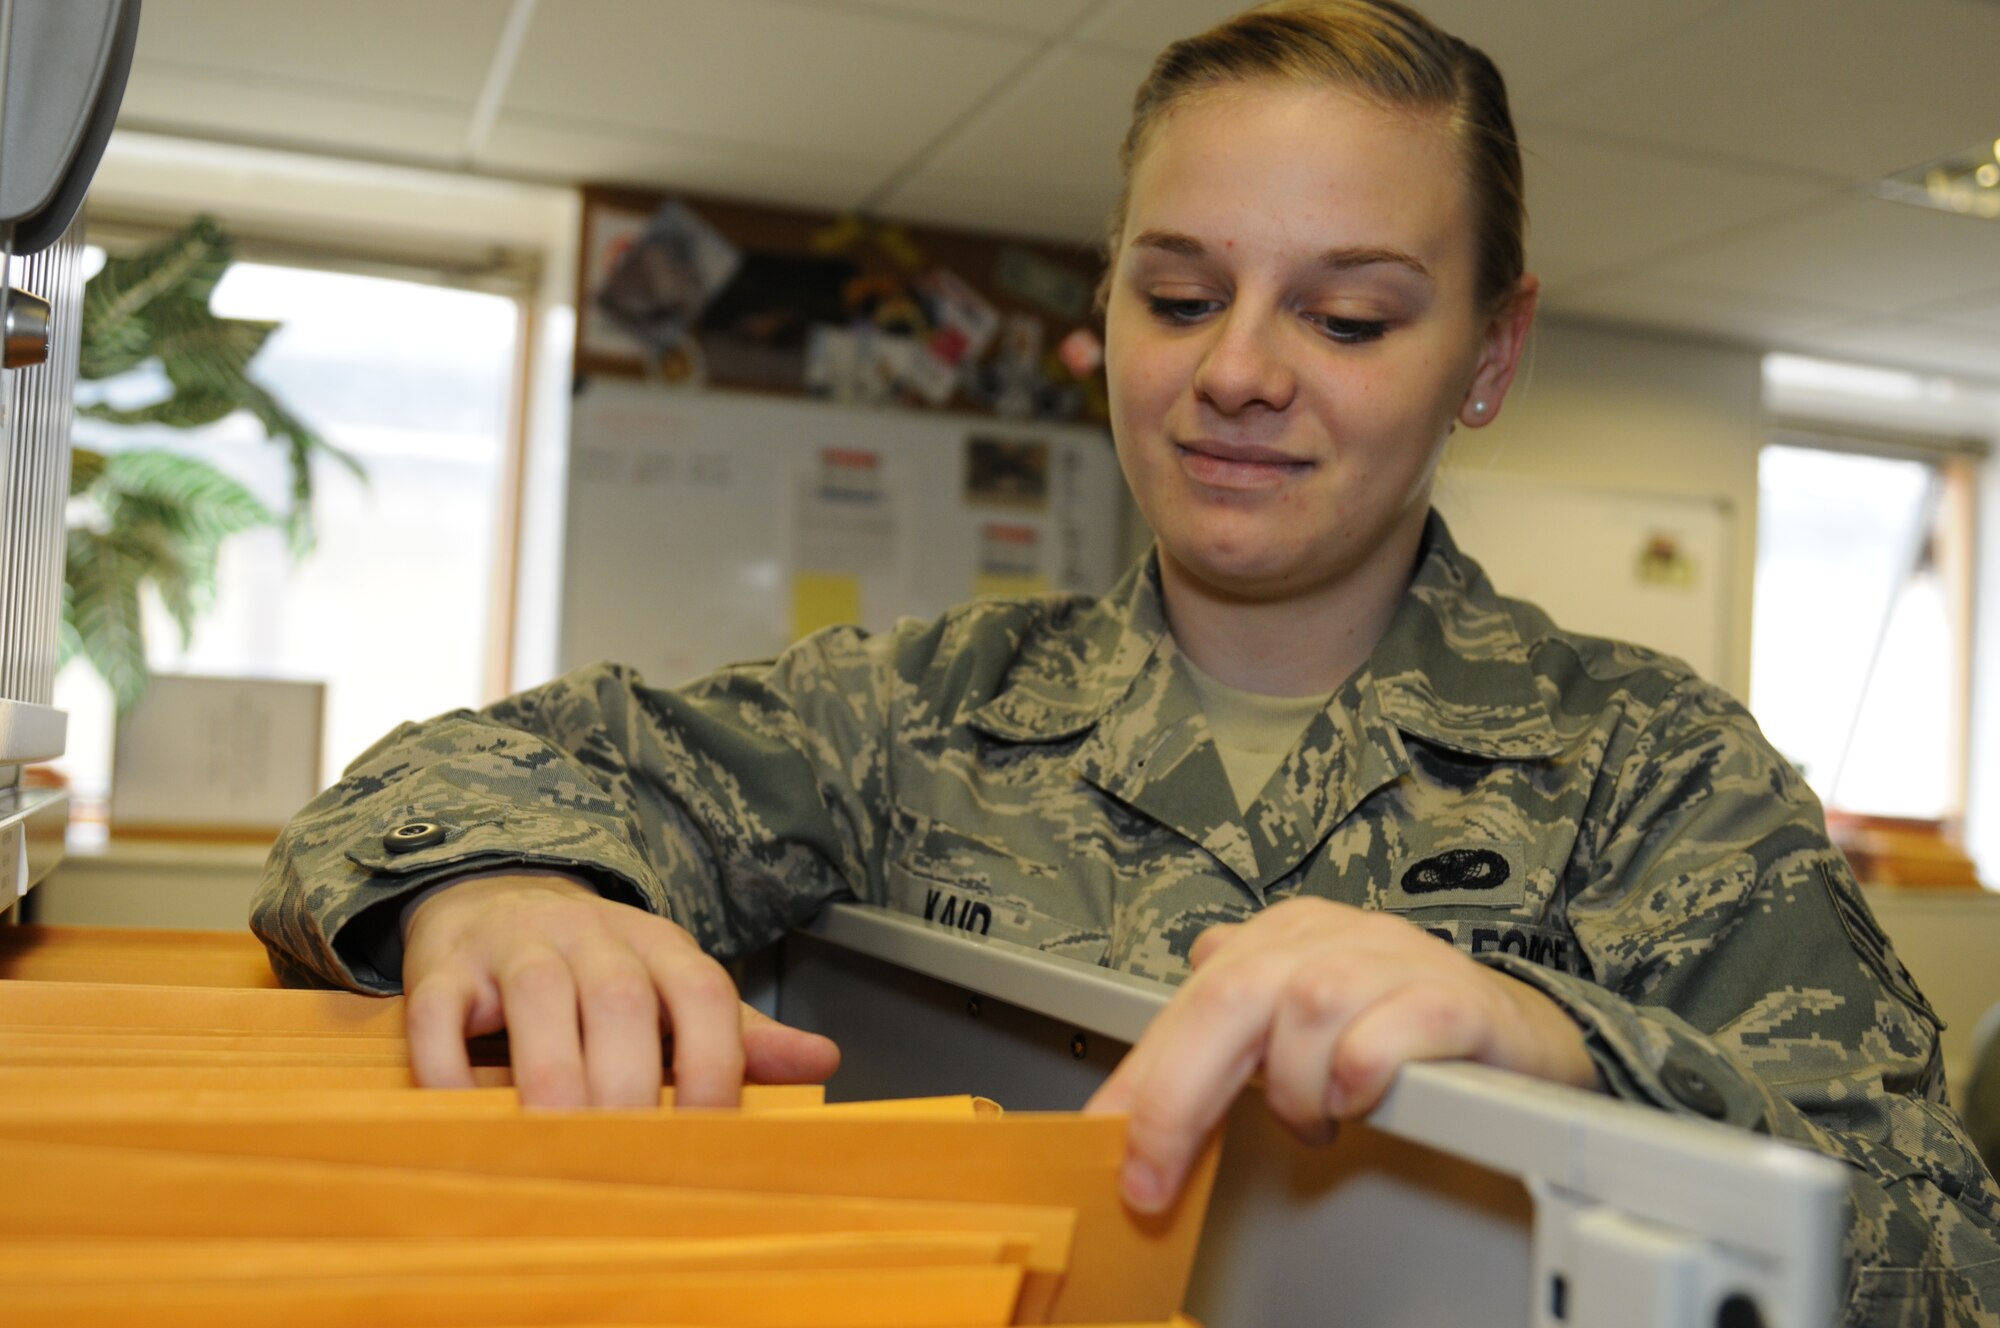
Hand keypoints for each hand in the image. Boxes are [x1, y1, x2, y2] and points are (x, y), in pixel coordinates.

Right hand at [400, 871, 839, 1107]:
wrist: (495, 898)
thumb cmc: (597, 966)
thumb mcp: (671, 986)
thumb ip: (739, 1032)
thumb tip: (822, 1060)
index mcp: (661, 946)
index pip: (703, 993)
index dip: (715, 1062)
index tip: (710, 1134)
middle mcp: (594, 937)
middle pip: (622, 999)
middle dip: (630, 1082)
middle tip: (628, 1153)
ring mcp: (517, 948)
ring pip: (539, 996)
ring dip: (551, 1072)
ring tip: (558, 1138)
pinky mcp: (444, 970)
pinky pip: (440, 1009)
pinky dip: (448, 1063)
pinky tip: (463, 1113)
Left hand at [1085, 896, 1600, 1212]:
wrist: (1519, 1035)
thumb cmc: (1402, 1028)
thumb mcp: (1302, 1019)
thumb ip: (1233, 1024)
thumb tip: (1152, 1049)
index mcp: (1286, 936)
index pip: (1191, 1000)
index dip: (1142, 1077)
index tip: (1108, 1143)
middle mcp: (1335, 936)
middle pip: (1232, 997)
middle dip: (1179, 1096)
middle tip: (1158, 1173)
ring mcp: (1398, 960)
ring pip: (1308, 1010)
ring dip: (1295, 1090)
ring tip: (1315, 1121)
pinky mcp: (1457, 999)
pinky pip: (1387, 1032)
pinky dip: (1359, 1075)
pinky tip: (1361, 1100)